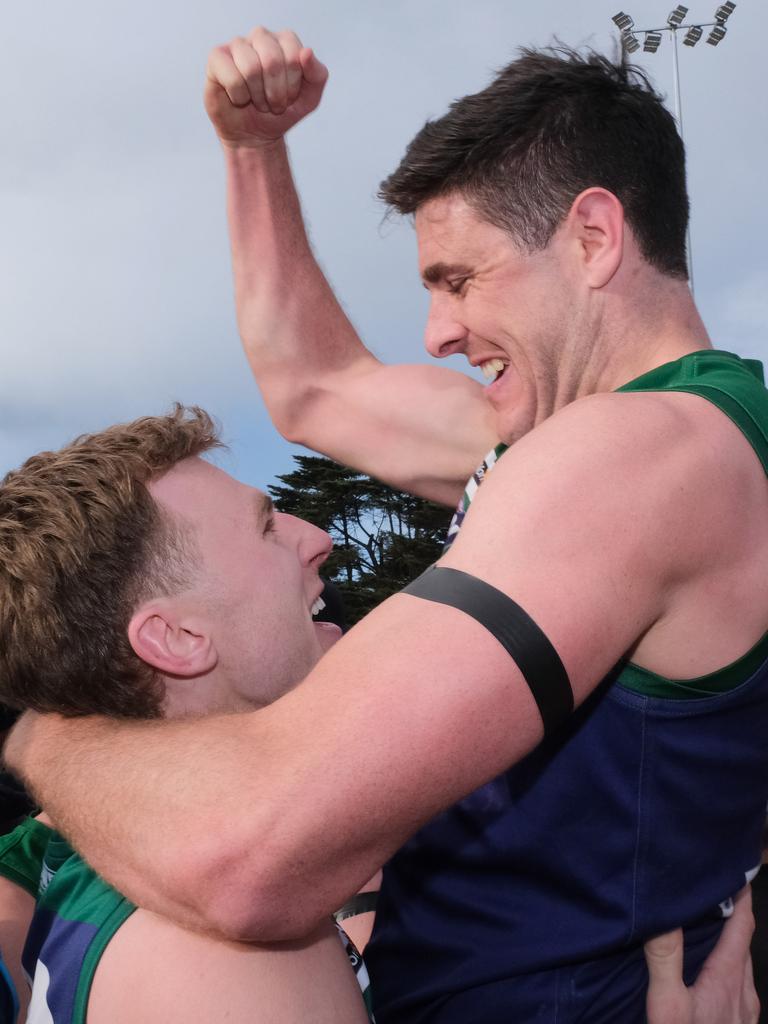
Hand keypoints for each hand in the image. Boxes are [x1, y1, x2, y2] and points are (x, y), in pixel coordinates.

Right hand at [204, 27, 327, 148]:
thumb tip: (306, 52)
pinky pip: (232, 78)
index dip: (292, 86)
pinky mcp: (217, 58)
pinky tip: (239, 99)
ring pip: (251, 69)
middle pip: (272, 60)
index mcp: (285, 41)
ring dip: (257, 97)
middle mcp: (261, 36)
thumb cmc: (282, 112)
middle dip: (275, 93)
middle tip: (273, 104)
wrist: (255, 134)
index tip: (289, 98)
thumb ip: (317, 75)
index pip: (294, 56)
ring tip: (257, 102)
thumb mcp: (309, 99)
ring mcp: (238, 45)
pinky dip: (239, 97)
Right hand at [645, 887, 759, 1023]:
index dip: (742, 896)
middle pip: (743, 943)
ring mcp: (745, 1010)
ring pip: (742, 965)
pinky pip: (739, 986)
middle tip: (708, 893)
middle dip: (730, 916)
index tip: (734, 870)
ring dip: (728, 943)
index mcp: (729, 977)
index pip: (743, 925)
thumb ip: (665, 958)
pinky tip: (708, 974)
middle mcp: (744, 990)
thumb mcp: (668, 1004)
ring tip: (705, 927)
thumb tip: (664, 913)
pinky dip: (728, 968)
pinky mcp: (740, 1023)